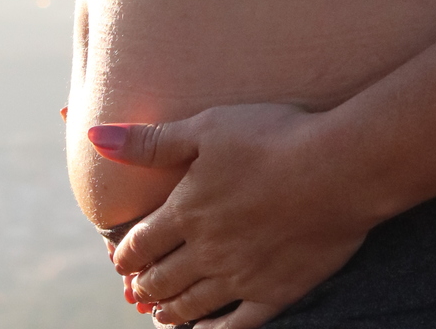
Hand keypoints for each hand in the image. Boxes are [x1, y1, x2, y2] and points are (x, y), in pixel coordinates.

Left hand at [88, 103, 375, 327]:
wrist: (338, 167)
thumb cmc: (273, 136)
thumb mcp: (208, 126)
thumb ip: (151, 140)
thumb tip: (96, 137)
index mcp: (186, 211)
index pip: (141, 243)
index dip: (126, 253)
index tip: (121, 257)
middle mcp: (206, 251)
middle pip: (161, 279)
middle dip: (144, 284)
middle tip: (138, 287)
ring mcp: (240, 276)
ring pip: (191, 305)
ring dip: (169, 310)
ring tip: (160, 312)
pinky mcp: (274, 292)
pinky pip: (235, 324)